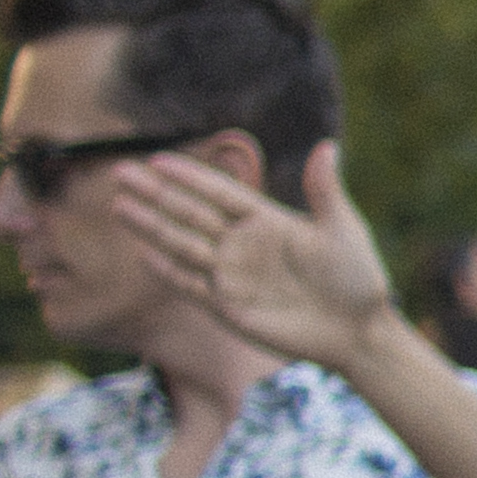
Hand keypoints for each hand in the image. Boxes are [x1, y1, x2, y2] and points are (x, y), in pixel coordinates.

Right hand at [108, 139, 406, 374]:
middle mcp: (242, 244)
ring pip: (182, 244)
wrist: (358, 332)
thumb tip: (328, 145)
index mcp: (266, 219)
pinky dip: (168, 272)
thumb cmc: (358, 278)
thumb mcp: (343, 229)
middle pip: (189, 212)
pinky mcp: (228, 307)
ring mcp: (232, 275)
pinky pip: (190, 285)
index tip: (156, 159)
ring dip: (151, 226)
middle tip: (118, 172)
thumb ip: (325, 191)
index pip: (218, 191)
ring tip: (119, 205)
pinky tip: (144, 254)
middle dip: (155, 193)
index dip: (188, 175)